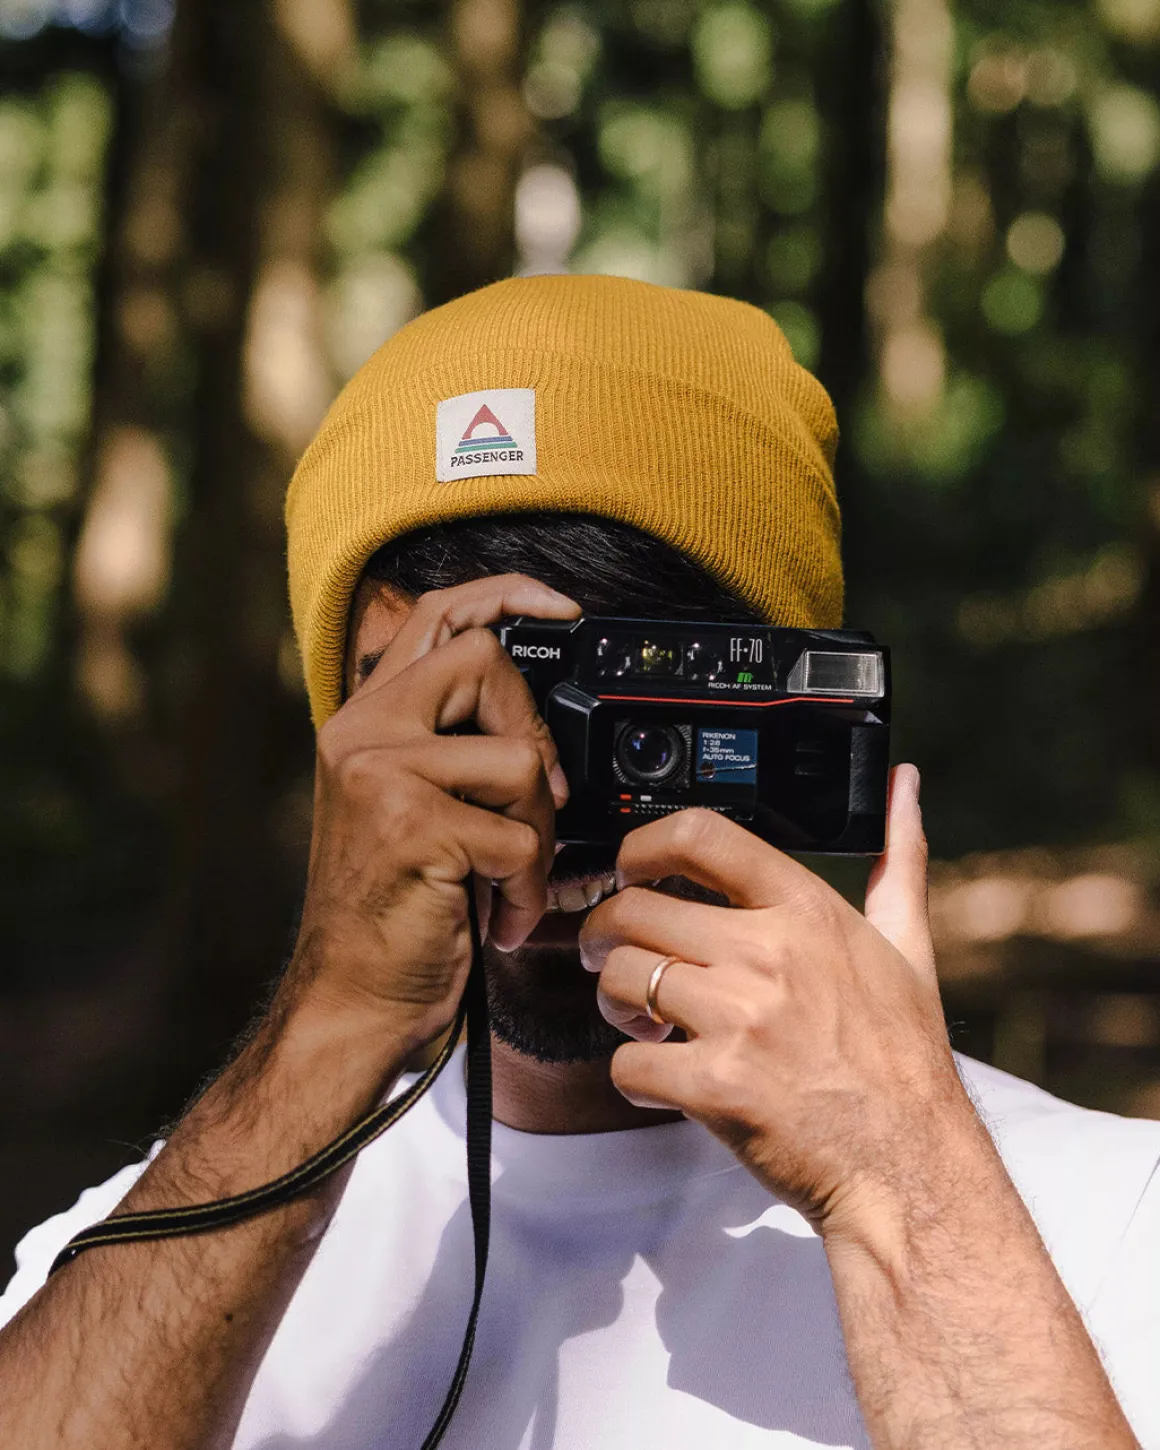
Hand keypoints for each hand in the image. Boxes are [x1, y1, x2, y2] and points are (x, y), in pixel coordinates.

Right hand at [285, 575, 579, 1053]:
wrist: (351, 1002)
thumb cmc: (396, 915)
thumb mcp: (416, 811)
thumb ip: (454, 750)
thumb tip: (538, 728)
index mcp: (363, 721)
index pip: (436, 614)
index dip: (507, 595)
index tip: (564, 611)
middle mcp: (360, 733)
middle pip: (485, 662)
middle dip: (533, 734)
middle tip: (530, 803)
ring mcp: (379, 776)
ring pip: (516, 759)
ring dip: (535, 832)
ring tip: (507, 879)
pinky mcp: (410, 827)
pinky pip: (519, 837)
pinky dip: (527, 888)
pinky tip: (499, 917)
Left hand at [579, 766, 976, 1235]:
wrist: (912, 1169)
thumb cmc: (904, 1062)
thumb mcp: (908, 947)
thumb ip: (897, 859)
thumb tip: (903, 786)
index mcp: (807, 910)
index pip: (699, 836)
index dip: (641, 845)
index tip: (628, 868)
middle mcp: (769, 954)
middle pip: (633, 909)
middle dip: (605, 932)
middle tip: (613, 956)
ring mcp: (740, 1020)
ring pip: (618, 979)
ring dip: (613, 1001)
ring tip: (641, 1020)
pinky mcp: (716, 1087)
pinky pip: (626, 1063)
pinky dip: (633, 1075)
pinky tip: (664, 1078)